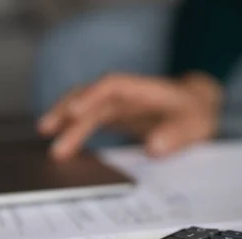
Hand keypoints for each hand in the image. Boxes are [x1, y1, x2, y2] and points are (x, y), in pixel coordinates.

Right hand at [38, 72, 223, 159]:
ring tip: (45, 136)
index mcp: (142, 90)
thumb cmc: (194, 113)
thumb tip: (155, 148)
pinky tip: (62, 146)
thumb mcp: (195, 124)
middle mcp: (124, 95)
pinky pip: (89, 121)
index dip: (92, 96)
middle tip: (50, 133)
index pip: (111, 86)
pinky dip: (74, 130)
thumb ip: (177, 135)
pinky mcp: (114, 117)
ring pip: (85, 109)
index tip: (76, 112)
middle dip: (69, 113)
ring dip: (65, 121)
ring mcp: (117, 105)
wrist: (196, 109)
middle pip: (90, 97)